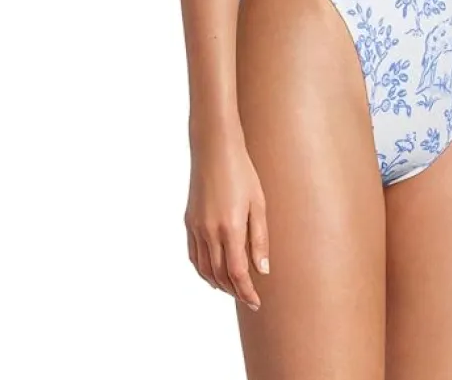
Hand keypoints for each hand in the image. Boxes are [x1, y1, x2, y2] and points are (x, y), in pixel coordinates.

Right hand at [184, 133, 270, 311]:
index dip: (246, 292)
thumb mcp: (258, 204)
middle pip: (220, 275)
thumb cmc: (242, 172)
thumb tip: (262, 270)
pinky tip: (213, 272)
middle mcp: (210, 232)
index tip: (256, 302)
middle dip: (234, 290)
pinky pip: (194, 255)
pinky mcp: (188, 221)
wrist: (215, 149)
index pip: (237, 273)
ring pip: (204, 269)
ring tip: (232, 288)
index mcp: (230, 228)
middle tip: (248, 297)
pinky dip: (203, 269)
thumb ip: (259, 239)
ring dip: (218, 283)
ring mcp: (196, 227)